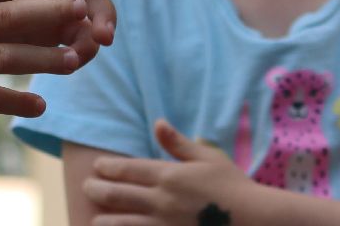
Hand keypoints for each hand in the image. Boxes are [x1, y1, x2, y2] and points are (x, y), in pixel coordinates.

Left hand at [84, 119, 251, 225]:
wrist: (253, 220)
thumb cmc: (233, 187)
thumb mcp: (208, 158)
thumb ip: (179, 143)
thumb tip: (158, 123)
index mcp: (170, 176)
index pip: (129, 169)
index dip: (109, 167)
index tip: (97, 166)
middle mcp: (162, 200)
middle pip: (119, 195)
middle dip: (99, 189)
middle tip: (86, 186)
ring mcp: (164, 225)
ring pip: (123, 223)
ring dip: (104, 220)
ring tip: (93, 218)